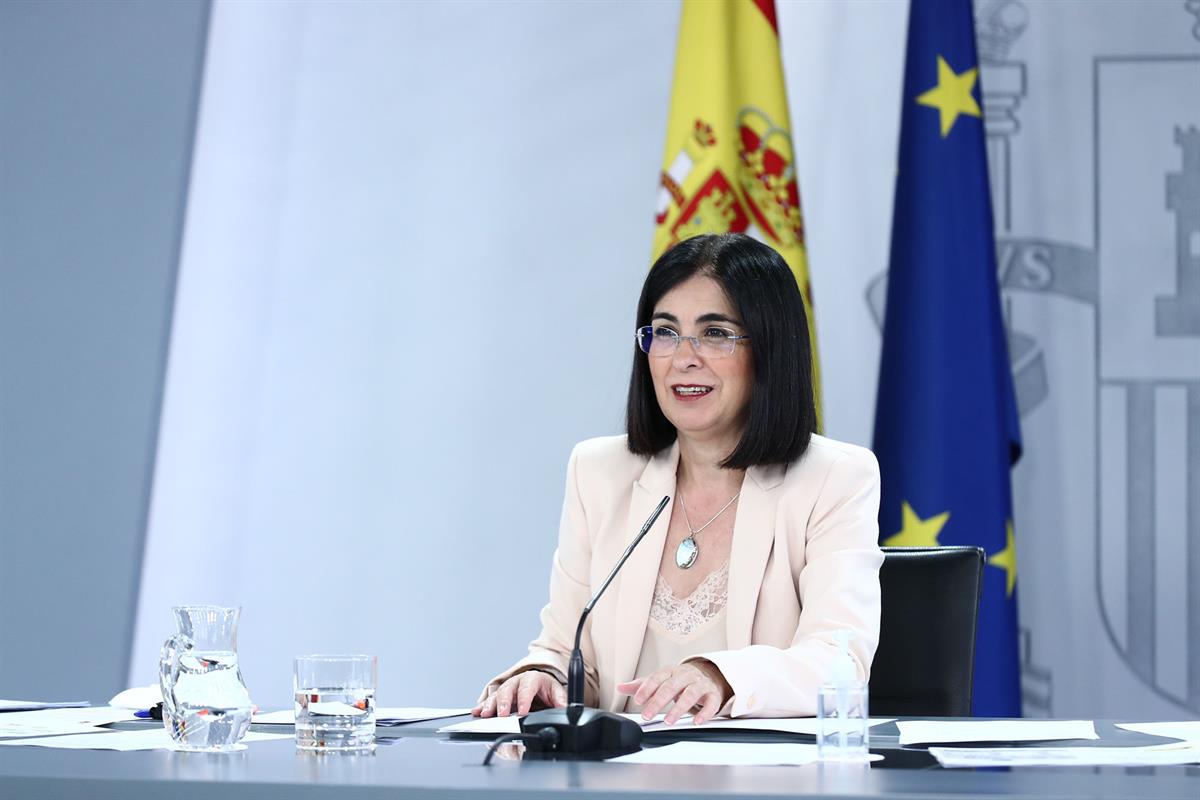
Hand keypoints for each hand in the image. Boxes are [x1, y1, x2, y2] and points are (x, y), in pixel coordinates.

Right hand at [471, 670, 565, 717]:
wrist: (539, 684)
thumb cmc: (546, 689)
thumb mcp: (557, 692)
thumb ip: (561, 700)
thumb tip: (565, 708)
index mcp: (533, 679)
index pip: (528, 686)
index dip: (524, 698)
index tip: (522, 711)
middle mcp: (517, 682)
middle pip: (508, 689)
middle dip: (503, 702)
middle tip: (501, 714)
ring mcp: (507, 689)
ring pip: (496, 694)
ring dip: (490, 705)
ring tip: (485, 714)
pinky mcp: (499, 697)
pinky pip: (489, 700)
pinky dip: (482, 706)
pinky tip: (477, 712)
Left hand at [615, 660, 730, 725]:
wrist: (708, 675)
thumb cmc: (680, 680)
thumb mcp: (661, 680)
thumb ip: (641, 685)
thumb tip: (620, 687)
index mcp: (671, 672)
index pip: (657, 677)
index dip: (647, 688)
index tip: (637, 700)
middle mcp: (685, 676)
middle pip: (671, 686)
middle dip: (658, 701)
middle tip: (648, 715)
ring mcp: (700, 684)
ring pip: (690, 694)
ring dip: (679, 708)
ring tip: (669, 721)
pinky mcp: (713, 695)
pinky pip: (711, 703)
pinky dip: (705, 713)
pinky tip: (697, 722)